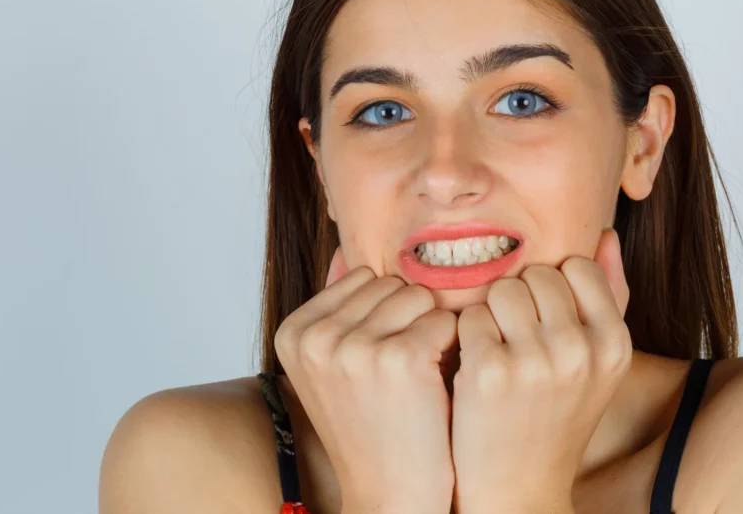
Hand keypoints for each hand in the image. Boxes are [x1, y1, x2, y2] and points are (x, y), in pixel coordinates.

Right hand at [274, 247, 458, 513]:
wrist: (392, 494)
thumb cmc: (371, 426)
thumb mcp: (332, 367)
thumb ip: (335, 309)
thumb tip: (346, 253)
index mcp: (293, 333)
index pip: (361, 278)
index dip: (383, 315)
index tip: (376, 361)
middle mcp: (317, 337)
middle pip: (390, 283)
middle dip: (406, 319)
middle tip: (399, 373)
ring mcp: (356, 348)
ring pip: (419, 296)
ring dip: (429, 330)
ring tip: (415, 378)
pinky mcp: (401, 359)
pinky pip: (445, 321)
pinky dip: (450, 348)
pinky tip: (435, 385)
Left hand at [450, 229, 632, 513]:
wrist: (517, 488)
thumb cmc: (554, 416)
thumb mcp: (597, 364)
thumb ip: (608, 297)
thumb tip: (605, 233)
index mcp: (614, 344)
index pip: (576, 266)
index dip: (552, 287)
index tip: (544, 321)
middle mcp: (581, 350)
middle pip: (537, 274)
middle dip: (520, 299)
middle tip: (516, 340)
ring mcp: (535, 362)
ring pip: (501, 288)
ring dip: (491, 312)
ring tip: (497, 350)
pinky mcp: (488, 372)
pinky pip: (469, 316)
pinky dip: (465, 336)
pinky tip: (474, 367)